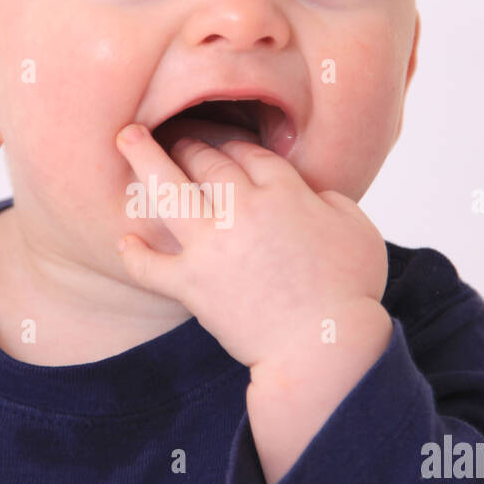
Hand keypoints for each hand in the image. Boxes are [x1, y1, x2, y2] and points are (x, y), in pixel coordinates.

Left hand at [115, 124, 387, 370]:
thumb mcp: (358, 229)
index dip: (231, 143)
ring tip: (126, 139)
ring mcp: (211, 246)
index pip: (247, 152)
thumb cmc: (350, 291)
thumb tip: (310, 195)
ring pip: (167, 191)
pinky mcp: (191, 284)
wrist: (324, 348)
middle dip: (187, 142)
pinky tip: (125, 243)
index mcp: (284, 192)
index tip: (221, 141)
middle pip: (205, 161)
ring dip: (144, 159)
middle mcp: (241, 209)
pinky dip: (135, 255)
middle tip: (172, 135)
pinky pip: (150, 266)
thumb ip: (331, 199)